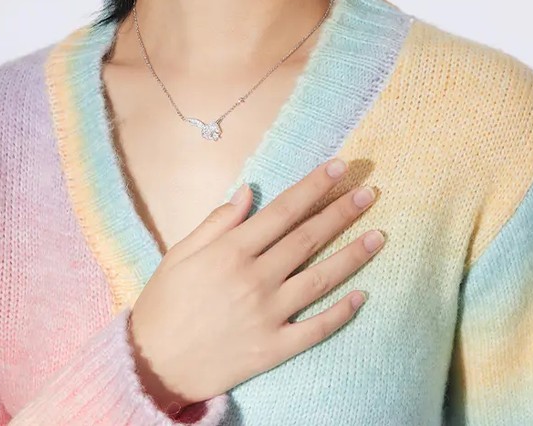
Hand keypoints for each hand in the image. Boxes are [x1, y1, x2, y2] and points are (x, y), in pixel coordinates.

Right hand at [128, 158, 383, 413]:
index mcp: (231, 252)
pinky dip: (341, 313)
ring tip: (380, 236)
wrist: (152, 364)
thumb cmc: (165, 302)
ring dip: (353, 255)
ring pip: (320, 279)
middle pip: (308, 238)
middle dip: (342, 212)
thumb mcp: (180, 253)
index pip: (283, 210)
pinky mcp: (273, 348)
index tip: (339, 167)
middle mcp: (255, 279)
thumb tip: (248, 191)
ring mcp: (268, 315)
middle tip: (370, 193)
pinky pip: (315, 329)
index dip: (314, 187)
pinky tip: (362, 295)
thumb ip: (217, 222)